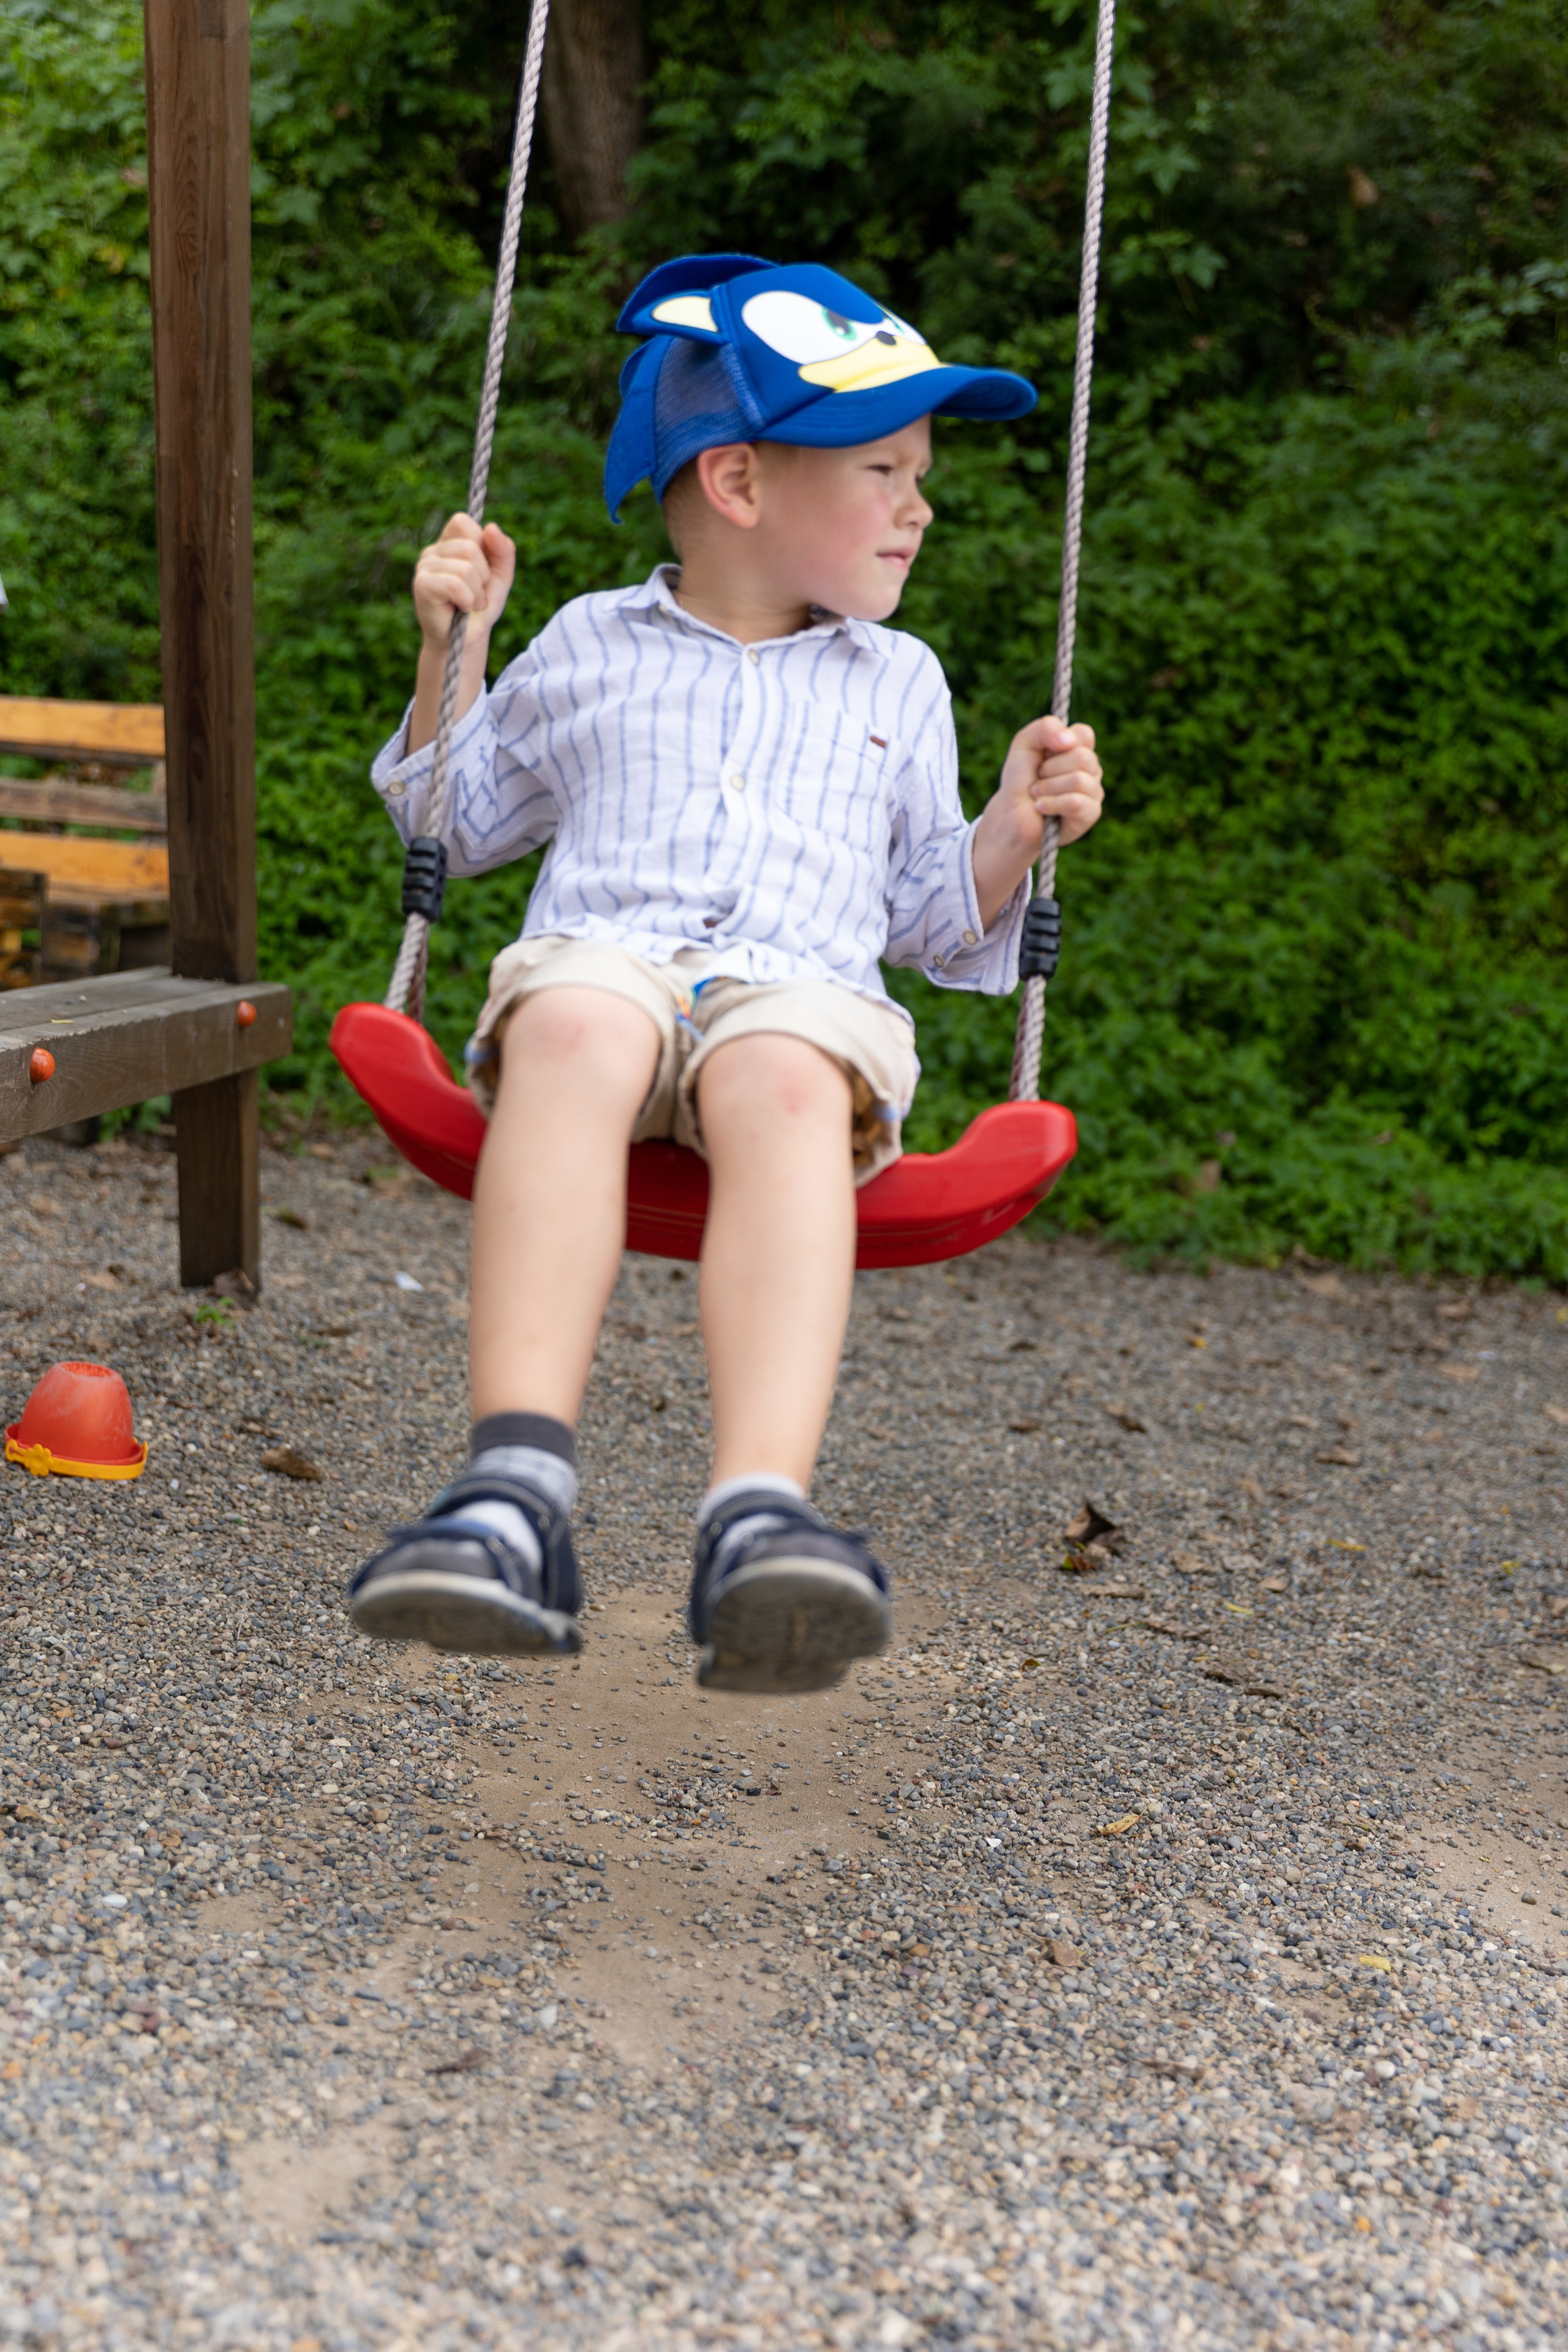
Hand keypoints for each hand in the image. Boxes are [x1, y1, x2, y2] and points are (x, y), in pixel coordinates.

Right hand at [412, 512, 516, 651]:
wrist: (464, 642)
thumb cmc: (479, 608)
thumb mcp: (500, 577)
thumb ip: (503, 551)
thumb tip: (492, 527)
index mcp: (449, 542)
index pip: (463, 522)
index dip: (481, 544)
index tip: (483, 569)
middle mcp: (433, 550)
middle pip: (470, 547)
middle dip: (484, 576)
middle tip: (477, 594)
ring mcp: (424, 567)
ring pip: (466, 568)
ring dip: (477, 593)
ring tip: (469, 604)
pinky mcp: (421, 585)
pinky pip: (455, 584)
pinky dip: (467, 600)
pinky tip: (461, 609)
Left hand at [995, 715, 1103, 854]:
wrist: (1011, 814)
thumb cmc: (1020, 779)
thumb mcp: (1025, 744)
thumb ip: (1045, 728)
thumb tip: (1069, 741)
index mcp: (1079, 749)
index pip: (1084, 734)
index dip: (1059, 743)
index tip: (1044, 754)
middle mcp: (1091, 769)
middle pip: (1083, 757)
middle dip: (1050, 769)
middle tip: (1038, 778)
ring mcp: (1094, 791)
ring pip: (1078, 780)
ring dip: (1047, 788)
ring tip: (1037, 794)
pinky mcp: (1090, 814)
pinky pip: (1075, 802)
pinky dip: (1051, 803)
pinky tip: (1040, 807)